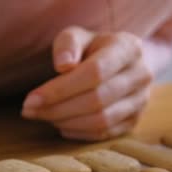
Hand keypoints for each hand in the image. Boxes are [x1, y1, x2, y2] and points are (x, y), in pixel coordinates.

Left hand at [21, 26, 152, 140]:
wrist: (122, 63)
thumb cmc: (93, 49)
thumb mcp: (78, 37)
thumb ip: (68, 44)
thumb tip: (63, 66)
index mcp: (128, 48)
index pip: (94, 73)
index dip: (60, 89)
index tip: (30, 99)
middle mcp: (141, 75)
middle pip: (96, 100)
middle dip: (57, 109)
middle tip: (30, 111)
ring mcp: (141, 101)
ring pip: (101, 121)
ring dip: (66, 122)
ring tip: (44, 116)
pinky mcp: (134, 122)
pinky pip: (104, 134)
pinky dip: (78, 133)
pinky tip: (61, 125)